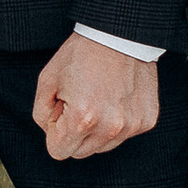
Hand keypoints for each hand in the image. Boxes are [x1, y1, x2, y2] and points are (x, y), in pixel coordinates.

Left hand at [33, 34, 158, 163]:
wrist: (119, 35)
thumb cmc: (82, 53)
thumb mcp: (47, 80)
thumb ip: (41, 115)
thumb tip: (52, 132)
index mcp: (82, 118)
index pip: (58, 151)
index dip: (54, 131)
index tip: (61, 110)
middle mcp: (109, 127)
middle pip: (80, 153)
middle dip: (74, 132)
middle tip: (78, 101)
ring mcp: (131, 126)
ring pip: (102, 147)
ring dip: (96, 129)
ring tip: (98, 97)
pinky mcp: (146, 121)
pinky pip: (123, 135)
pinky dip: (117, 121)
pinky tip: (115, 97)